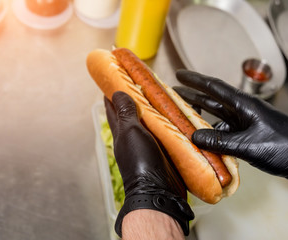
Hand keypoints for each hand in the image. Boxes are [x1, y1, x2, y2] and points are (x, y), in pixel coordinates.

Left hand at [104, 91, 193, 236]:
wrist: (158, 190)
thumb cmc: (141, 163)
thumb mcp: (131, 133)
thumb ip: (126, 114)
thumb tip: (117, 93)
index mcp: (121, 132)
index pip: (114, 109)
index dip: (112, 94)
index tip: (113, 79)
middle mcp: (133, 138)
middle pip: (132, 114)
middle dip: (134, 99)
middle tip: (139, 85)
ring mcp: (148, 145)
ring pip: (149, 122)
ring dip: (153, 111)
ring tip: (159, 98)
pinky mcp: (163, 151)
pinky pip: (164, 132)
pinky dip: (167, 124)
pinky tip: (175, 119)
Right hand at [174, 70, 287, 196]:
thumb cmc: (286, 148)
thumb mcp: (250, 146)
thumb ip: (220, 142)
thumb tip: (194, 137)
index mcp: (245, 105)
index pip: (215, 87)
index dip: (195, 80)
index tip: (179, 74)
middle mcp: (245, 110)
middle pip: (213, 99)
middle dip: (193, 95)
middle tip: (174, 92)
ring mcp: (248, 122)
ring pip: (219, 117)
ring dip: (202, 118)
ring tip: (183, 119)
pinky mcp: (251, 135)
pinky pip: (227, 132)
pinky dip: (215, 136)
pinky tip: (205, 142)